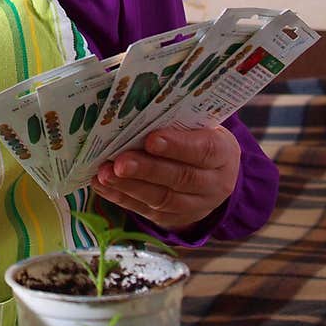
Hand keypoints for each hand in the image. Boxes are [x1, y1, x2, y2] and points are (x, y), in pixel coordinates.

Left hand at [90, 125, 240, 232]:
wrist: (212, 174)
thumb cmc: (196, 137)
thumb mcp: (199, 125)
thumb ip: (176, 119)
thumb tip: (135, 107)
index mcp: (223, 153)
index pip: (204, 150)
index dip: (177, 146)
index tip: (151, 139)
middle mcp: (214, 183)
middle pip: (180, 178)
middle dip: (146, 170)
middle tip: (120, 162)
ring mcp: (195, 206)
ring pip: (162, 199)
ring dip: (129, 186)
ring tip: (104, 174)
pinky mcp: (173, 218)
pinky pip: (145, 211)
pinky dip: (120, 198)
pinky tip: (101, 185)